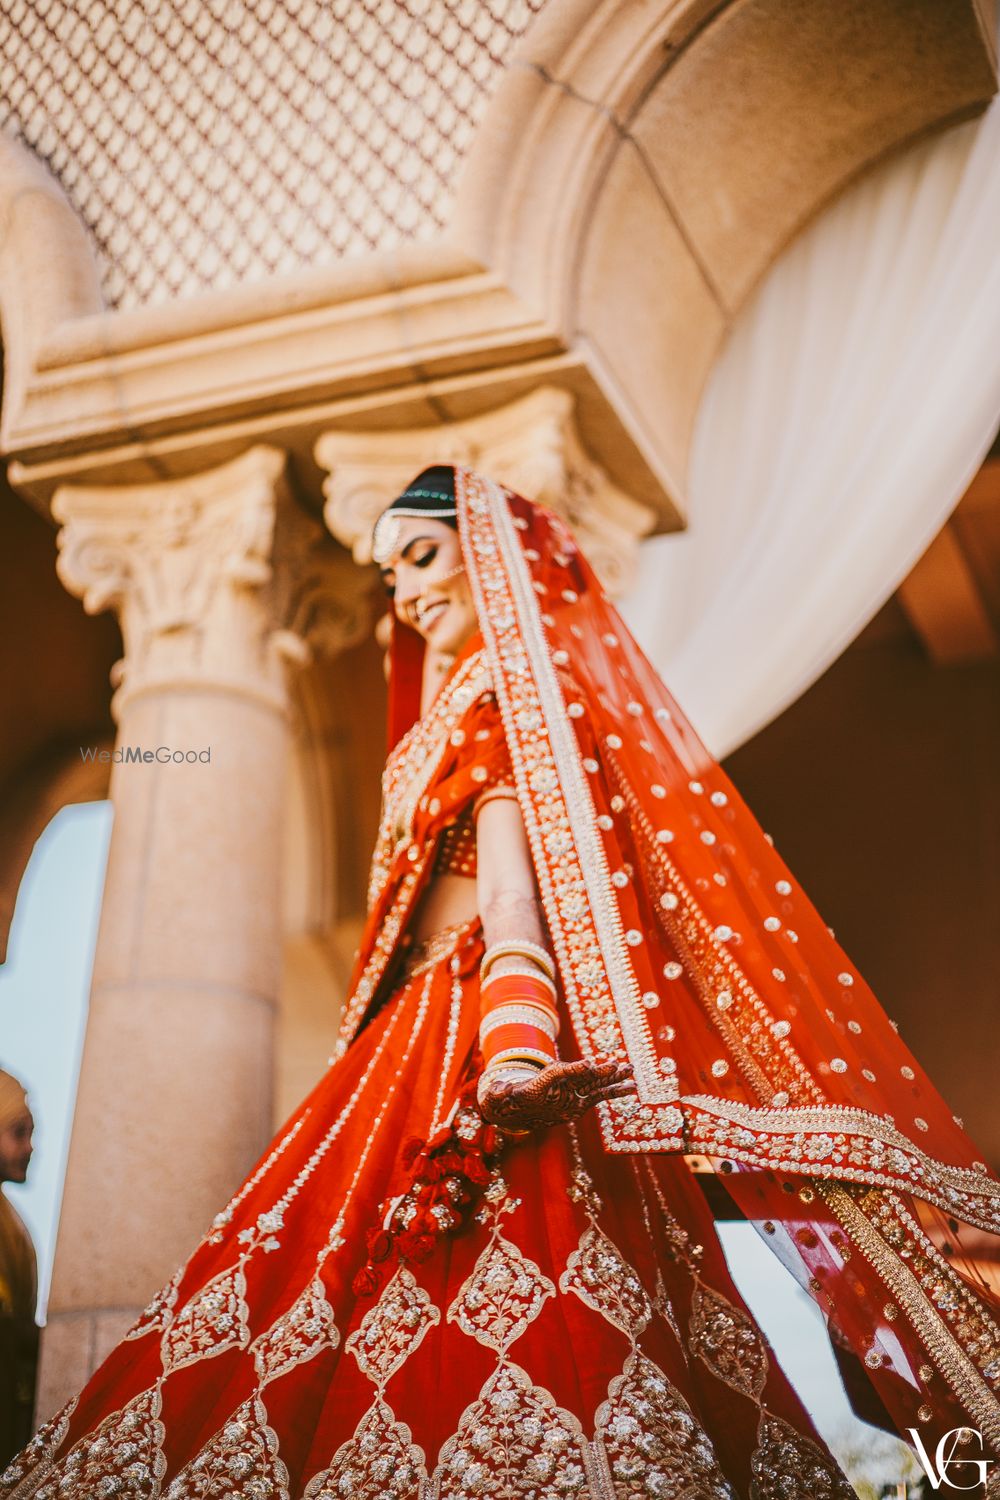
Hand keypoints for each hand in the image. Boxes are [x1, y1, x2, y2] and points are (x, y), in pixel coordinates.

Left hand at [478, 1058, 637, 1132]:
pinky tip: (631, 1088)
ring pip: (596, 1084)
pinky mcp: (579, 1102)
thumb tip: (496, 1090)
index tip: (588, 1065)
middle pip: (583, 1075)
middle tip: (616, 1064)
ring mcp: (572, 1092)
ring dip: (613, 1078)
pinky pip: (600, 1096)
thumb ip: (497, 1094)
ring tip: (630, 1070)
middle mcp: (561, 1083)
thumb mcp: (497, 1098)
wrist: (516, 1105)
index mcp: (543, 1080)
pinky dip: (614, 1092)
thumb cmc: (506, 1100)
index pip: (559, 1072)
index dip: (573, 1069)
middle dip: (600, 1071)